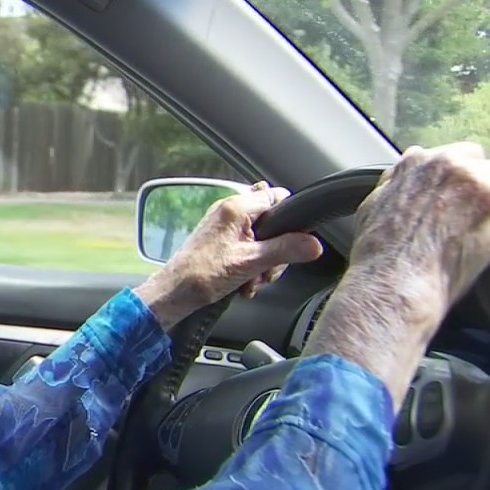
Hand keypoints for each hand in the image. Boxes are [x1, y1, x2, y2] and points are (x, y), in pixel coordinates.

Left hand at [134, 181, 323, 328]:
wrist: (174, 293)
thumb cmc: (202, 275)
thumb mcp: (251, 263)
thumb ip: (285, 250)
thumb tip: (314, 245)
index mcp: (236, 208)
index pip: (278, 196)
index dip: (290, 218)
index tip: (294, 240)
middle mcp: (229, 211)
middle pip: (273, 224)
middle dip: (276, 252)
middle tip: (266, 271)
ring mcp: (224, 227)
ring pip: (262, 241)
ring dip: (263, 265)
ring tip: (251, 280)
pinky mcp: (220, 242)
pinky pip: (248, 250)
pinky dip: (250, 267)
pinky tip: (243, 284)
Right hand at [308, 143, 489, 407]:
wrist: (395, 282)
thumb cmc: (379, 257)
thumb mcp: (370, 209)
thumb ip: (390, 187)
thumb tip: (395, 182)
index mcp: (417, 162)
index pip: (454, 158)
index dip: (461, 182)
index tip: (463, 200)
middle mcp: (448, 162)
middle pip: (486, 166)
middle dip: (486, 189)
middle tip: (483, 219)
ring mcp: (478, 180)